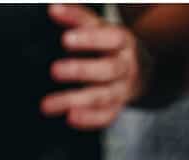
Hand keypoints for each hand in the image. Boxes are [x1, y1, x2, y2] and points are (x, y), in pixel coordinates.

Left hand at [41, 3, 149, 129]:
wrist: (141, 72)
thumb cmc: (112, 46)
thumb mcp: (100, 28)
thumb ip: (79, 18)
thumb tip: (53, 8)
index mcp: (123, 42)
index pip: (111, 38)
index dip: (89, 39)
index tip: (65, 39)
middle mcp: (126, 66)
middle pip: (107, 70)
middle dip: (80, 71)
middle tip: (54, 70)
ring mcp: (123, 90)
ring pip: (101, 96)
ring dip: (73, 100)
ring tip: (47, 105)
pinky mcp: (117, 109)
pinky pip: (105, 117)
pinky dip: (88, 119)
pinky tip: (69, 117)